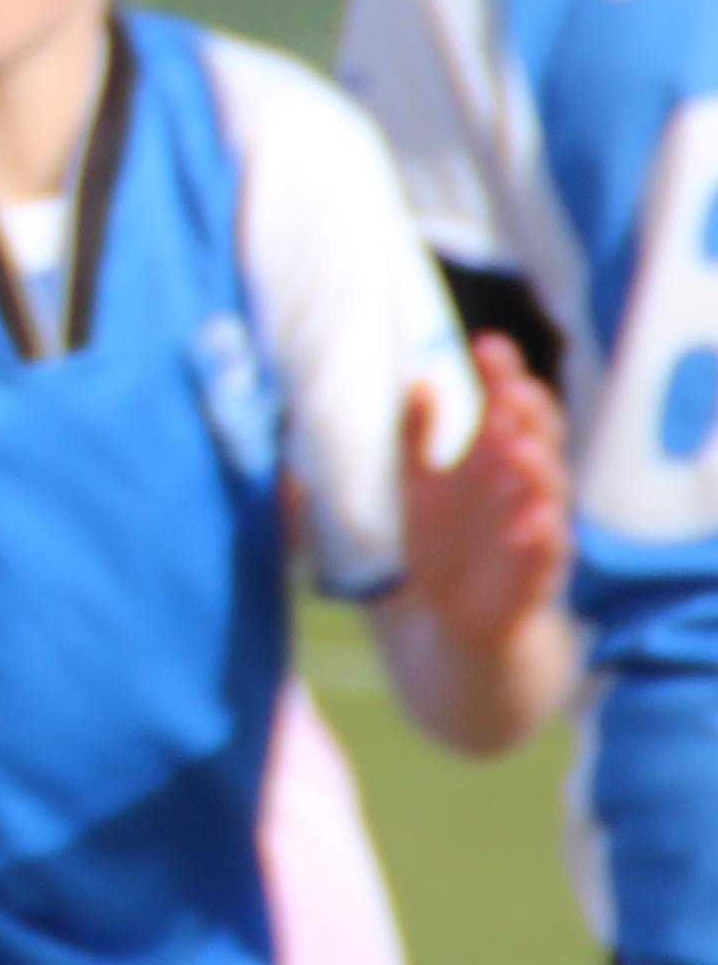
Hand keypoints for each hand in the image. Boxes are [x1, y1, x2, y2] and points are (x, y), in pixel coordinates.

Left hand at [403, 336, 571, 653]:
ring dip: (537, 465)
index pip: (510, 406)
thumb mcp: (418, 484)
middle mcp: (521, 486)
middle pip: (538, 437)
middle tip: (507, 387)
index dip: (504, 375)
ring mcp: (533, 528)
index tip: (487, 345)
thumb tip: (416, 381)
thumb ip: (414, 436)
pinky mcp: (535, 575)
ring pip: (550, 489)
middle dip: (527, 411)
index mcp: (496, 459)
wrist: (455, 619)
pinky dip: (545, 532)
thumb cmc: (445, 542)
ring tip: (515, 442)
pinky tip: (535, 517)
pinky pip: (549, 551)